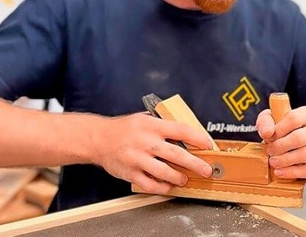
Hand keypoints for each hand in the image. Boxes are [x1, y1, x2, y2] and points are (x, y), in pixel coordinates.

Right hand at [92, 113, 213, 193]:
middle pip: (176, 154)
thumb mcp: (144, 118)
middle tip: (206, 169)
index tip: (207, 144)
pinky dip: (162, 187)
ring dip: (179, 177)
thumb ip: (163, 125)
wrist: (98, 139)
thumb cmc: (123, 128)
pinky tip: (168, 185)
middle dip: (195, 163)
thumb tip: (186, 132)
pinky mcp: (130, 172)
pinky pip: (150, 184)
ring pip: (164, 172)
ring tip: (185, 179)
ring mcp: (137, 158)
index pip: (180, 130)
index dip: (197, 138)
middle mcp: (145, 142)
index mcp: (151, 125)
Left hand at [256, 106, 305, 179]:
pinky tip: (281, 172)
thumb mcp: (276, 120)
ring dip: (285, 160)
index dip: (279, 129)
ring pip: (305, 155)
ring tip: (273, 162)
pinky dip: (292, 172)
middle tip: (269, 152)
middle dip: (280, 146)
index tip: (269, 137)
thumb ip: (266, 121)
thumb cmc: (290, 131)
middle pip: (299, 137)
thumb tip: (267, 133)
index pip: (294, 118)